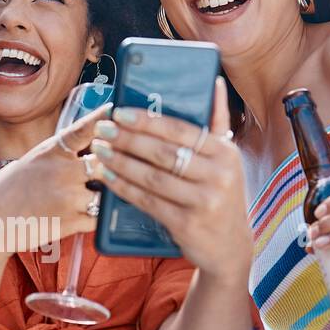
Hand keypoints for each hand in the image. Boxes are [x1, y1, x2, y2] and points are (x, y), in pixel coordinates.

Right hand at [0, 104, 107, 254]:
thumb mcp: (33, 160)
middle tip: (119, 164)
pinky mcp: (71, 222)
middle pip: (106, 160)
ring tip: (96, 195)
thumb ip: (62, 155)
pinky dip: (97, 216)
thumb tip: (90, 151)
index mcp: (52, 151)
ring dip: (106, 193)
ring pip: (107, 191)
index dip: (103, 118)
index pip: (84, 129)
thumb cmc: (9, 190)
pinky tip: (87, 213)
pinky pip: (99, 217)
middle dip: (115, 162)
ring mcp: (69, 197)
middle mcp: (63, 171)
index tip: (118, 109)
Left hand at [88, 78, 252, 282]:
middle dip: (128, 139)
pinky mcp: (187, 224)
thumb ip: (217, 123)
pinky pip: (148, 201)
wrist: (230, 247)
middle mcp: (219, 175)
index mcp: (225, 153)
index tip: (119, 112)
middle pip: (163, 152)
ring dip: (121, 162)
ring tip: (99, 151)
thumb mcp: (227, 160)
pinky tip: (108, 177)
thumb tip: (213, 82)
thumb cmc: (222, 196)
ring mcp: (204, 201)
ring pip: (152, 177)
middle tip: (102, 130)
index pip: (180, 130)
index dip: (148, 120)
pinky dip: (124, 188)